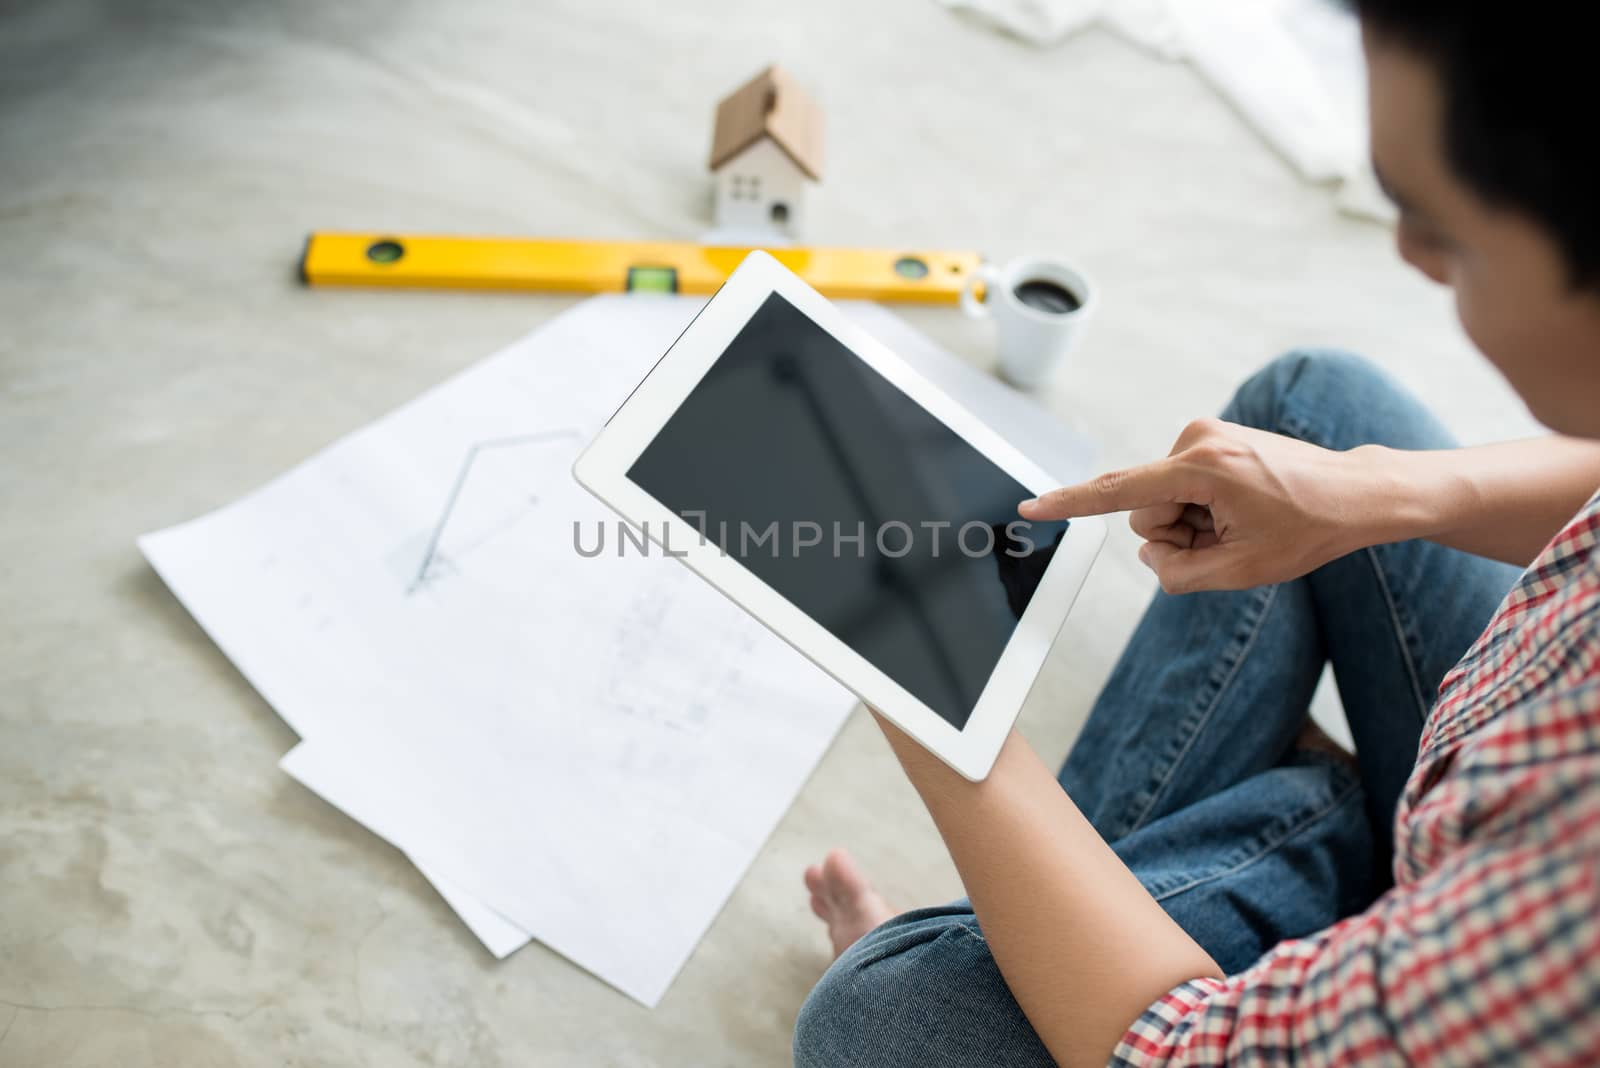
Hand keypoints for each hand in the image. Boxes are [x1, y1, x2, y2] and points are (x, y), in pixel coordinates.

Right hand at [1019, 418, 1385, 592]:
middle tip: (1231, 540)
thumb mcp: (1243, 570)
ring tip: (1244, 522)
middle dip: (1178, 535)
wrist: (1357, 492)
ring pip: (1164, 502)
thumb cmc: (1310, 528)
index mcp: (1202, 468)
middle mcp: (1196, 440)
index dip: (1070, 504)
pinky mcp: (1210, 439)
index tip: (1032, 506)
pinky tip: (1245, 508)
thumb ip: (1179, 572)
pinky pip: (1181, 488)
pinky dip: (1204, 508)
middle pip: (1146, 511)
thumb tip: (1152, 554)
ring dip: (1195, 524)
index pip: (1119, 492)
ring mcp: (1203, 435)